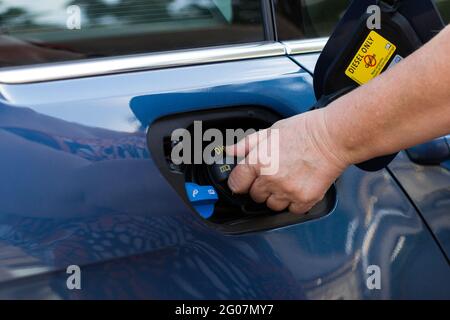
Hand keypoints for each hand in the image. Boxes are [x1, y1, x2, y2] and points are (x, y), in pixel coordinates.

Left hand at [226, 109, 348, 213]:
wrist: (333, 137)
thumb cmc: (303, 130)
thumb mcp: (270, 131)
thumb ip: (247, 144)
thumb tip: (230, 151)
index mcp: (258, 161)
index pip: (236, 183)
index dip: (239, 181)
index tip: (244, 181)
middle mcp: (270, 179)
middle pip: (254, 196)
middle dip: (260, 187)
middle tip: (273, 174)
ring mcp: (287, 191)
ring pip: (272, 205)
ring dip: (276, 196)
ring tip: (288, 180)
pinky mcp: (304, 199)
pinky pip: (292, 210)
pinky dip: (294, 202)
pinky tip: (299, 186)